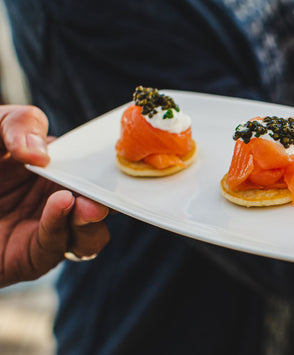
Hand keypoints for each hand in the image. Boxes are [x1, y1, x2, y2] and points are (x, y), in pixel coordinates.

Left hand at [0, 105, 109, 287]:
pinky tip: (62, 206)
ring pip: (91, 231)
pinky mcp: (33, 257)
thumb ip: (17, 124)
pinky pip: (58, 244)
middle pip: (99, 201)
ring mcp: (46, 228)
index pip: (92, 168)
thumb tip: (43, 153)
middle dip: (108, 196)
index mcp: (51, 168)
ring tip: (88, 205)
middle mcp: (54, 199)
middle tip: (107, 188)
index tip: (117, 157)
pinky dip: (64, 225)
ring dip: (95, 218)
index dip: (108, 166)